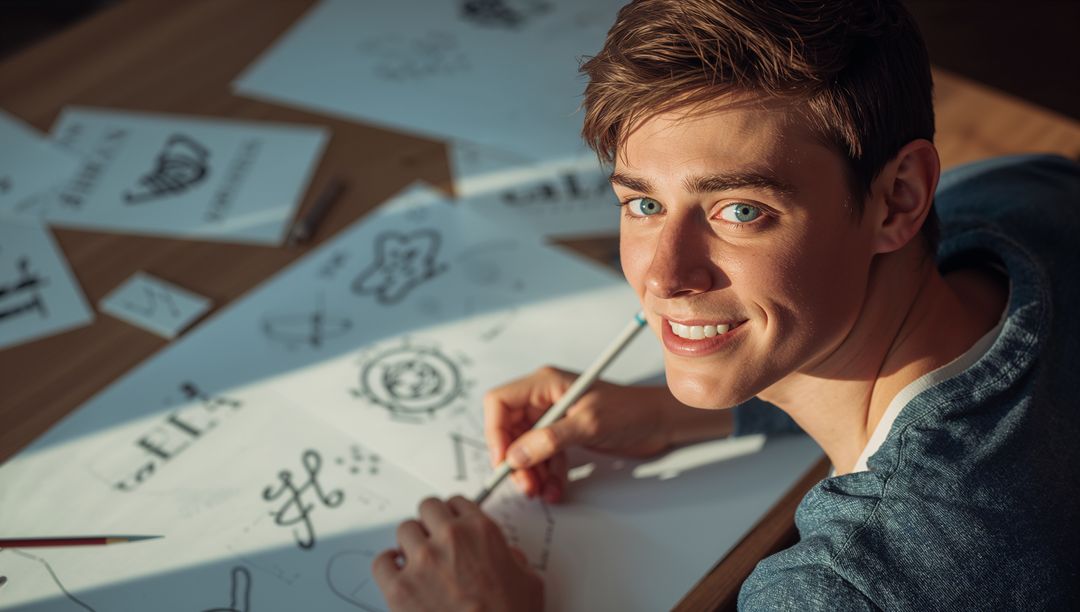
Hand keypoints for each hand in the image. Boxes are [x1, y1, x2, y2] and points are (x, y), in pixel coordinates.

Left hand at [373, 496, 542, 611]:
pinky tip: (396, 572)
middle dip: (430, 522)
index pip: (458, 502)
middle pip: (428, 508)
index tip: (452, 523)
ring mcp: (422, 561)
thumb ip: (516, 561)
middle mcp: (450, 539)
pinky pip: (382, 562)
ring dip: (410, 543)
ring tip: (416, 559)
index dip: (454, 514)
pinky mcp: (399, 588)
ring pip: (404, 530)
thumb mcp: (530, 583)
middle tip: (433, 538)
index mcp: (482, 532)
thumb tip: (510, 559)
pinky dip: (387, 565)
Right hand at [483, 366, 679, 502]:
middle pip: (509, 429)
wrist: (659, 423)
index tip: (503, 461)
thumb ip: (550, 440)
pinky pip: (543, 455)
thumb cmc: (630, 411)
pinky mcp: (564, 433)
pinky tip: (555, 488)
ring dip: (530, 471)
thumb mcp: (588, 425)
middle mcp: (545, 397)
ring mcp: (554, 415)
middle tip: (525, 484)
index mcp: (545, 383)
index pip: (500, 402)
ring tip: (541, 490)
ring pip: (525, 446)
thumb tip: (516, 456)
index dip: (495, 432)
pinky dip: (546, 473)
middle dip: (514, 459)